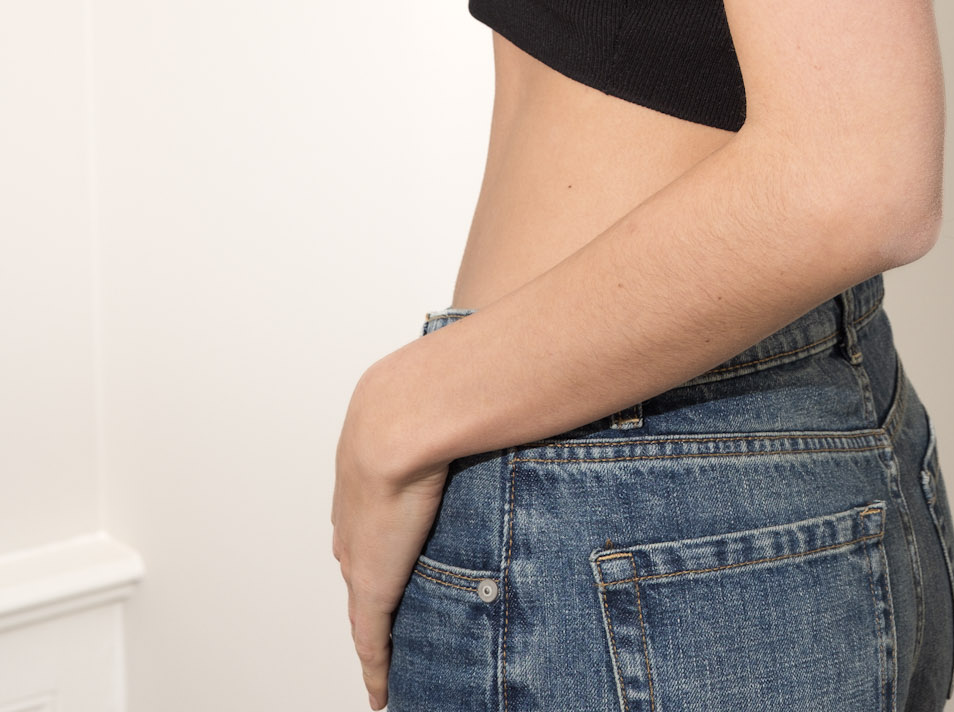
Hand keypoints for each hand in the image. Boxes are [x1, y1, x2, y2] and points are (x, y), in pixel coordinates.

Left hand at [332, 372, 449, 709]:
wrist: (405, 412)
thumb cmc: (438, 383)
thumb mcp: (453, 380)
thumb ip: (481, 381)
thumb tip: (520, 353)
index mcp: (369, 455)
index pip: (371, 501)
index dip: (382, 520)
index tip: (395, 530)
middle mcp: (356, 505)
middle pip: (359, 549)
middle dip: (372, 569)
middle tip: (391, 591)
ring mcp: (360, 547)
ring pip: (365, 595)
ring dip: (377, 618)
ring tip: (391, 642)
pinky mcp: (372, 585)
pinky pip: (371, 638)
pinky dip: (377, 666)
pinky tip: (383, 690)